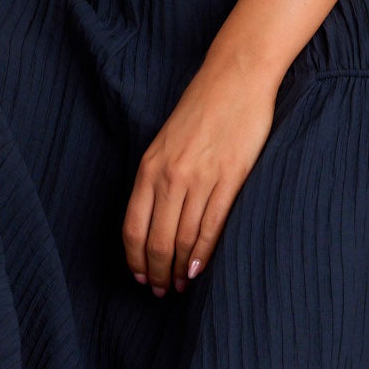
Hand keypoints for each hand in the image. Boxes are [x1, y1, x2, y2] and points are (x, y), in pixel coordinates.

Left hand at [122, 47, 282, 292]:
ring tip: (181, 285)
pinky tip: (199, 269)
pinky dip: (203, 252)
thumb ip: (157, 178)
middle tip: (161, 291)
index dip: (135, 259)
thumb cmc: (201, 109)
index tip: (140, 277)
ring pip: (183, 238)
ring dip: (180, 269)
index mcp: (149, 168)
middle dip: (157, 272)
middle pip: (156, 240)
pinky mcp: (230, 177)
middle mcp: (170, 176)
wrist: (236, 77)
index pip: (133, 228)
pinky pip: (213, 225)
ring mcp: (200, 178)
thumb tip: (154, 220)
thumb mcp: (165, 142)